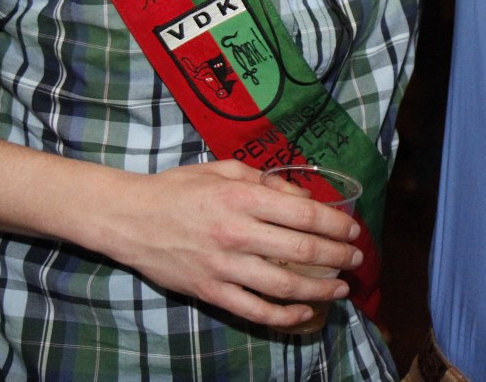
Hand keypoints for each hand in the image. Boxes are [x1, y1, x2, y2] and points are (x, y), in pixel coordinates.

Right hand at [91, 160, 363, 329]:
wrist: (130, 218)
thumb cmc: (178, 188)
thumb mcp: (223, 170)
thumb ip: (266, 181)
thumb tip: (303, 197)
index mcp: (241, 197)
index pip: (303, 213)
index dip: (335, 224)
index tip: (353, 230)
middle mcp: (236, 232)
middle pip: (301, 250)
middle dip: (337, 257)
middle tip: (355, 259)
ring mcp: (223, 266)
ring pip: (284, 285)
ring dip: (320, 290)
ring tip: (340, 289)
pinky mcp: (211, 291)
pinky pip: (255, 310)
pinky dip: (284, 316)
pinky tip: (305, 313)